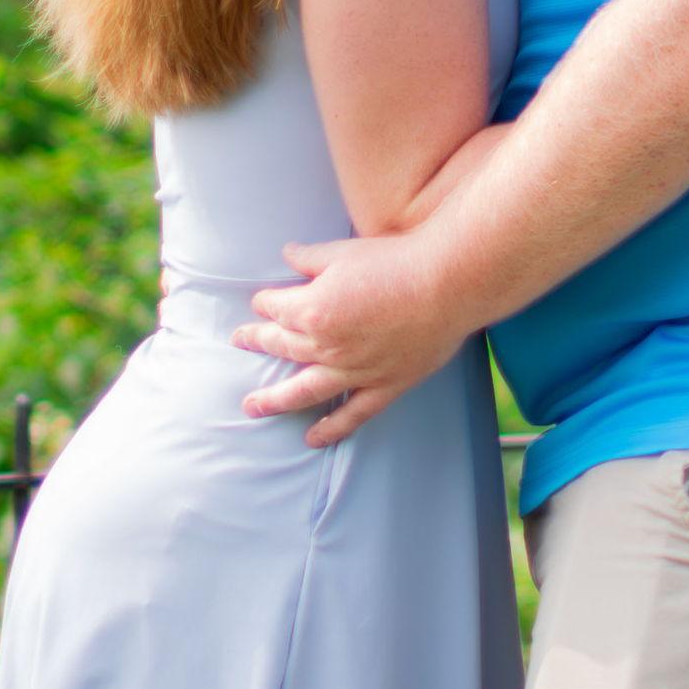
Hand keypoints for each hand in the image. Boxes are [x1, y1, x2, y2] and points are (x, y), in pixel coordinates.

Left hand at [230, 231, 464, 446]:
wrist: (446, 284)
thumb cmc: (395, 262)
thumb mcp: (343, 251)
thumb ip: (310, 258)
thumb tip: (288, 255)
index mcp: (311, 310)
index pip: (274, 307)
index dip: (266, 301)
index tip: (262, 300)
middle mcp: (326, 346)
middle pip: (281, 345)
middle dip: (257, 341)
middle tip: (241, 342)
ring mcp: (354, 371)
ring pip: (304, 391)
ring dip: (274, 400)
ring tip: (252, 406)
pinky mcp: (384, 385)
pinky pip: (351, 414)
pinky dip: (331, 429)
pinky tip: (313, 437)